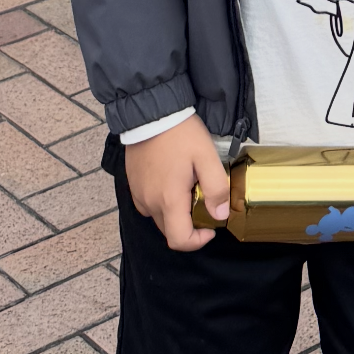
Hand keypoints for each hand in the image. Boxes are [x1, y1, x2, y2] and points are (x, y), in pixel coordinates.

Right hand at [124, 114, 230, 251]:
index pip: (179, 240)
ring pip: (159, 218)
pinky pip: (148, 204)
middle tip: (202, 199)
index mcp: (168, 199)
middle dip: (189, 224)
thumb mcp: (206, 157)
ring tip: (188, 187)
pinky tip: (172, 181)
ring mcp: (138, 194)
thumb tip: (220, 215)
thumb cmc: (180, 134)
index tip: (211, 226)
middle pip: (170, 231)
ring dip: (175, 213)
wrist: (151, 112)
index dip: (198, 241)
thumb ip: (216, 188)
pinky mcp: (133, 185)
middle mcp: (149, 202)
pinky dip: (162, 201)